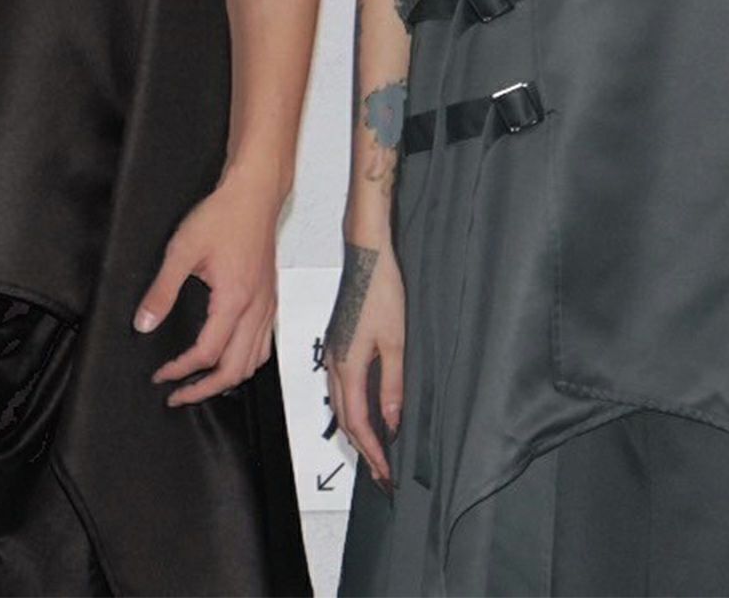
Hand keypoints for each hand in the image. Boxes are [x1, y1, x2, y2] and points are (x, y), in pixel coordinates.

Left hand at [133, 167, 280, 405]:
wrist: (255, 193)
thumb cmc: (224, 215)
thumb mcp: (182, 250)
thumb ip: (161, 290)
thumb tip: (144, 323)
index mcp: (234, 300)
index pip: (207, 353)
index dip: (180, 370)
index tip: (161, 375)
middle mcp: (256, 308)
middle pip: (236, 370)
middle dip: (205, 389)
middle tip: (179, 395)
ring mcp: (268, 305)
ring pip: (254, 361)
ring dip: (228, 379)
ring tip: (202, 383)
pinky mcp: (271, 298)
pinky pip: (264, 343)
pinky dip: (246, 360)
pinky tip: (230, 356)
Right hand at [324, 239, 403, 492]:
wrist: (366, 256)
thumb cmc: (381, 290)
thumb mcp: (395, 342)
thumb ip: (392, 385)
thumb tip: (393, 422)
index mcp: (347, 365)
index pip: (358, 422)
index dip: (372, 451)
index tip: (385, 472)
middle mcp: (334, 363)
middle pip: (344, 419)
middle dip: (361, 448)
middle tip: (380, 473)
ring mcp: (332, 352)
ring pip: (339, 404)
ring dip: (355, 431)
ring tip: (373, 450)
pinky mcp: (336, 342)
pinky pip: (339, 388)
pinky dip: (350, 409)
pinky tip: (363, 412)